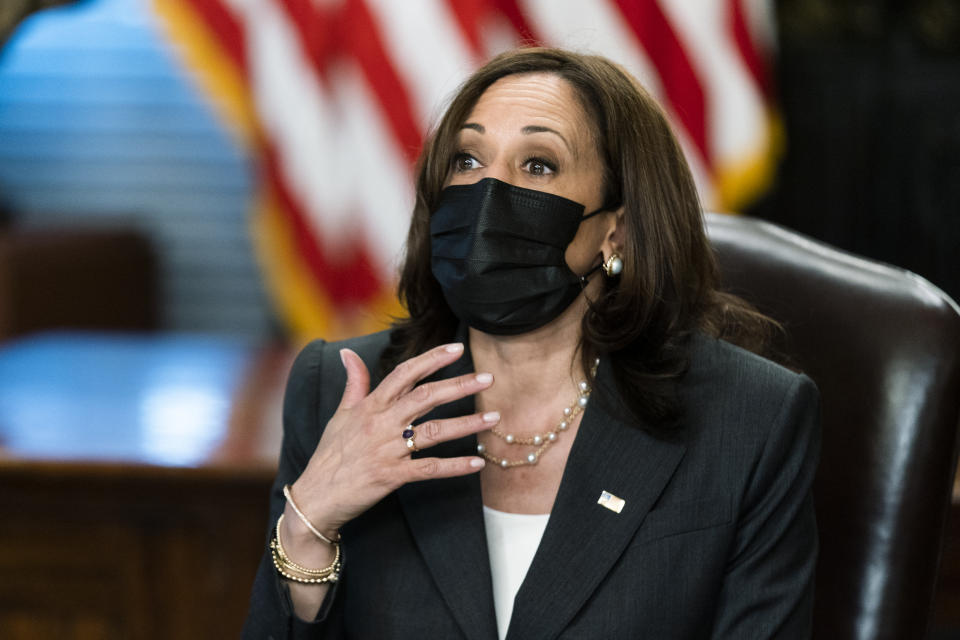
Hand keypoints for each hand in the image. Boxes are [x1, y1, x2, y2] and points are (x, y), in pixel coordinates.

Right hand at [288, 342, 496, 540]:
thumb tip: (348, 352)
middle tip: (489, 378)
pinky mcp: (391, 476)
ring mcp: (387, 450)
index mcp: (370, 406)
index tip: (457, 349)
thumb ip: (354, 383)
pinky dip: (455, 466)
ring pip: (434, 432)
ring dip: (467, 424)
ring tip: (494, 418)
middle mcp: (380, 423)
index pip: (404, 374)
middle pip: (426, 397)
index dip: (432, 359)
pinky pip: (429, 469)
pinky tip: (477, 462)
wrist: (315, 498)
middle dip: (459, 386)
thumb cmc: (330, 455)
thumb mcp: (340, 415)